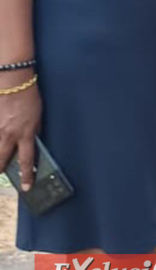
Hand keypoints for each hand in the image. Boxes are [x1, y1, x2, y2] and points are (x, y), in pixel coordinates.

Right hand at [0, 74, 41, 191]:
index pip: (26, 160)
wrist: (13, 83)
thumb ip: (33, 131)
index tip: (27, 186)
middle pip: (2, 160)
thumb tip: (31, 141)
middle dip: (0, 170)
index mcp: (25, 134)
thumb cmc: (29, 97)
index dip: (27, 175)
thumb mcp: (38, 116)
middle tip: (1, 175)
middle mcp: (9, 135)